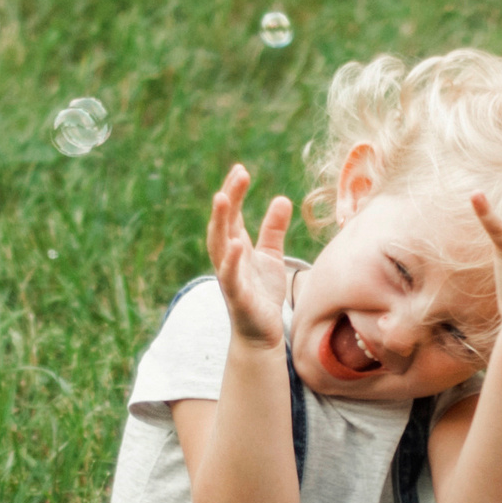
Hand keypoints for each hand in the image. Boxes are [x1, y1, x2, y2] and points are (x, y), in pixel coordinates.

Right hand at [206, 164, 292, 350]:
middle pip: (223, 223)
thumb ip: (273, 229)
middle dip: (228, 198)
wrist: (262, 333)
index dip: (235, 192)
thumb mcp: (271, 256)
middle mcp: (227, 259)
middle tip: (238, 173)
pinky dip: (231, 260)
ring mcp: (229, 277)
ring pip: (219, 245)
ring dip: (220, 222)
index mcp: (235, 247)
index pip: (233, 215)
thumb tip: (282, 198)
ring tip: (224, 198)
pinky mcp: (237, 297)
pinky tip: (238, 244)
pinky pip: (230, 276)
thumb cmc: (262, 294)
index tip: (241, 169)